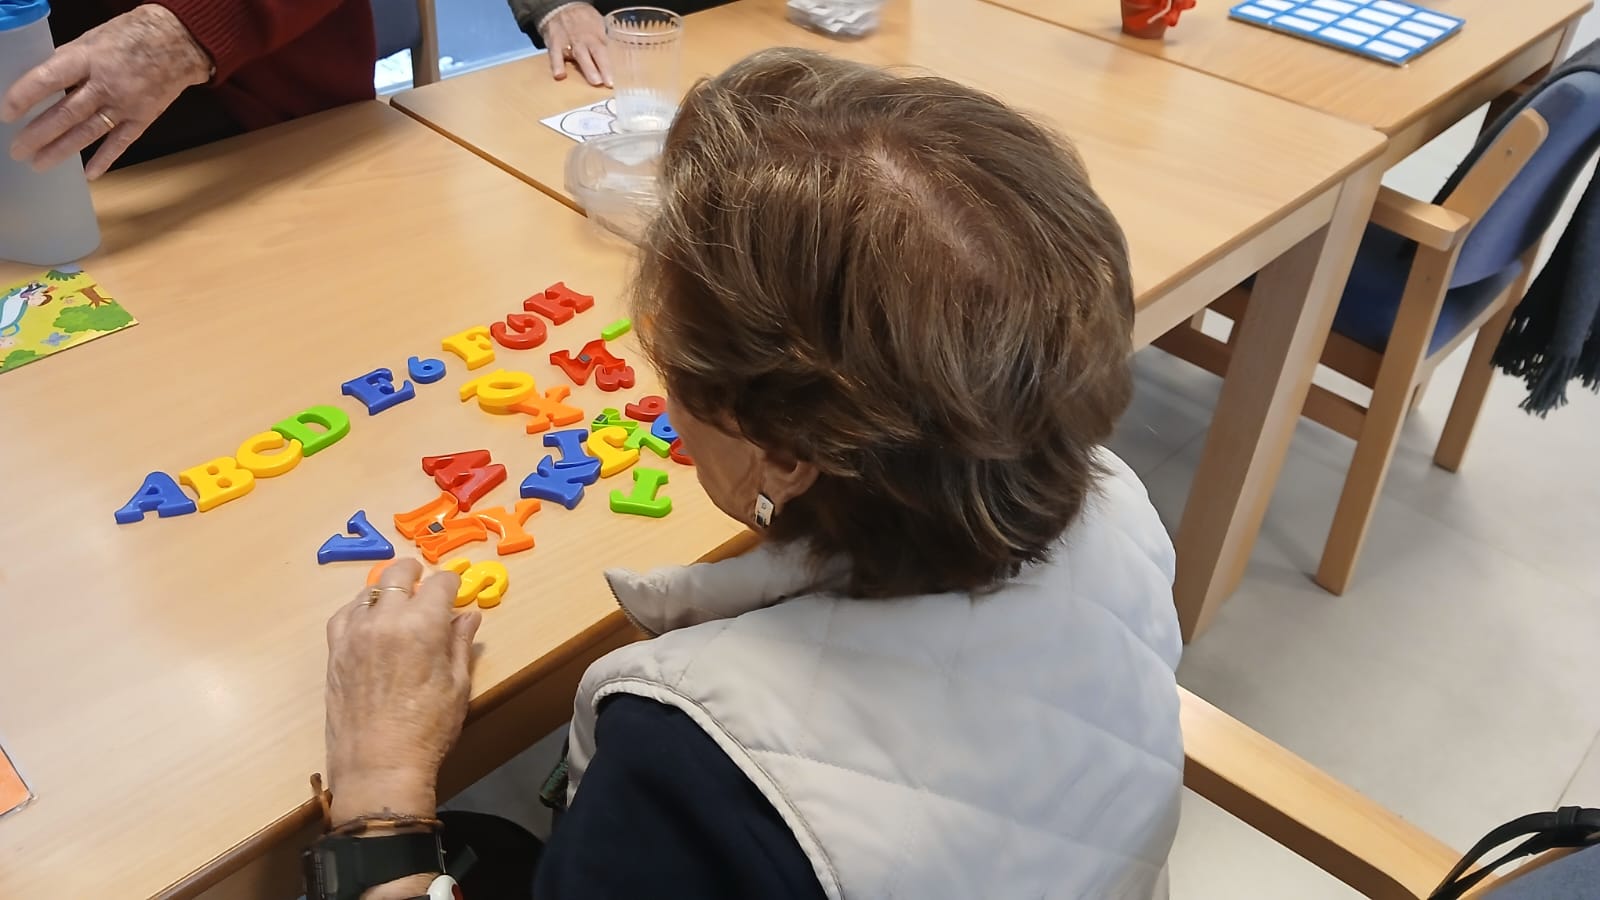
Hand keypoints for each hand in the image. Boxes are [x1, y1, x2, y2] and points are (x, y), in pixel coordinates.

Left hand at [0, 4, 211, 178]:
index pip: (50, 79)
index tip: (8, 113)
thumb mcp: (93, 38)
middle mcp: (106, 84)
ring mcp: (125, 104)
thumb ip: (68, 60)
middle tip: (18, 150)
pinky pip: (121, 142)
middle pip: (66, 114)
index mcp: (88, 59)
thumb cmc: (131, 36)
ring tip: (39, 163)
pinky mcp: (143, 118)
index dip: (26, 97)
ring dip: (62, 150)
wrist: (177, 42)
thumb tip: (43, 80)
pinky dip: (105, 159)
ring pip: (89, 132)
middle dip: (39, 134)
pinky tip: (89, 174)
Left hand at [324, 559, 481, 823]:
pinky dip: (359, 609)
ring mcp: (355, 633)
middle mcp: (386, 619)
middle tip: (425, 583)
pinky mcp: (335, 651)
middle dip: (416, 573)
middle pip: (398, 573)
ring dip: (387, 591)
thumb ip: (460, 644)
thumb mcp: (457, 685)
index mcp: (423, 625)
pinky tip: (369, 621)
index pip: (440, 583)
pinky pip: (344, 614)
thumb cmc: (429, 730)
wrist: (379, 766)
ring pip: (370, 591)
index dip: (452, 583)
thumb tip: (467, 616)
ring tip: (398, 604)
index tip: (456, 590)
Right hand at [540, 3, 612, 87]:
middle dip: (601, 68)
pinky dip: (557, 65)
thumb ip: (603, 41)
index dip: (608, 67)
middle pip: (595, 54)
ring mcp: (569, 42)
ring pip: (579, 56)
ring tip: (594, 81)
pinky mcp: (554, 43)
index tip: (611, 82)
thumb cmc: (582, 19)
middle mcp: (584, 40)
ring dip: (587, 69)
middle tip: (605, 82)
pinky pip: (555, 55)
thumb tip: (612, 57)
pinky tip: (559, 76)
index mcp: (596, 36)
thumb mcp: (597, 24)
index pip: (604, 52)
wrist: (560, 7)